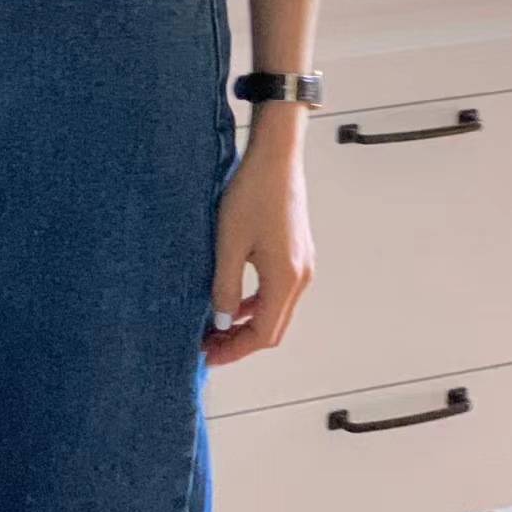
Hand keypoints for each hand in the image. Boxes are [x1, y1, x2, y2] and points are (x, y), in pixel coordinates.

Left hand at [202, 129, 314, 366]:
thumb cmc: (253, 192)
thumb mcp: (229, 243)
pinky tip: (235, 300)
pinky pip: (278, 290)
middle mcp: (301, 276)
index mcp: (286, 278)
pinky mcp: (297, 251)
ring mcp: (302, 264)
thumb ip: (225, 287)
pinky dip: (257, 302)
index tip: (208, 355)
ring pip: (276, 309)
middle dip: (241, 341)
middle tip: (209, 345)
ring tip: (217, 326)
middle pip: (274, 327)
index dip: (235, 350)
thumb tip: (222, 322)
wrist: (275, 156)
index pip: (264, 334)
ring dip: (249, 323)